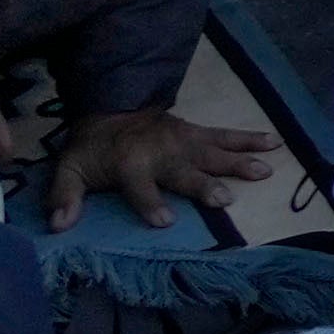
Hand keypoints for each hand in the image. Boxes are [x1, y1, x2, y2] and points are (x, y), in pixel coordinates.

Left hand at [49, 105, 258, 231]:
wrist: (110, 108)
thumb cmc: (92, 148)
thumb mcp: (69, 170)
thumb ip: (64, 196)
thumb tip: (58, 225)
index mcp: (130, 163)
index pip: (140, 188)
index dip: (150, 204)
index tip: (164, 222)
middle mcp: (161, 151)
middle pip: (184, 171)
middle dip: (203, 185)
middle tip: (224, 200)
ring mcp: (182, 140)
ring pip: (213, 153)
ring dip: (238, 163)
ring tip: (264, 172)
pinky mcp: (196, 132)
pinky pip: (225, 135)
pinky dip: (249, 138)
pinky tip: (274, 142)